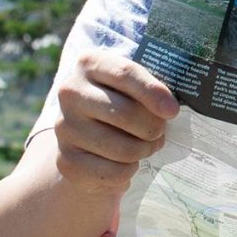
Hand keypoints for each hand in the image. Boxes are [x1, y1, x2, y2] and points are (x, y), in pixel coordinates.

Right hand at [47, 48, 176, 195]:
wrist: (88, 142)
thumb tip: (171, 108)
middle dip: (154, 128)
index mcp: (90, 63)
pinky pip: (114, 172)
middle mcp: (70, 92)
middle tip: (160, 131)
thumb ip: (152, 88)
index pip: (125, 74)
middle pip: (125, 113)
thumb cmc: (124, 105)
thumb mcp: (134, 87)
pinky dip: (129, 171)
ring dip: (144, 151)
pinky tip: (124, 162)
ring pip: (123, 148)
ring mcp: (64, 127)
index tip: (173, 110)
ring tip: (145, 146)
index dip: (153, 93)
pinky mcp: (66, 161)